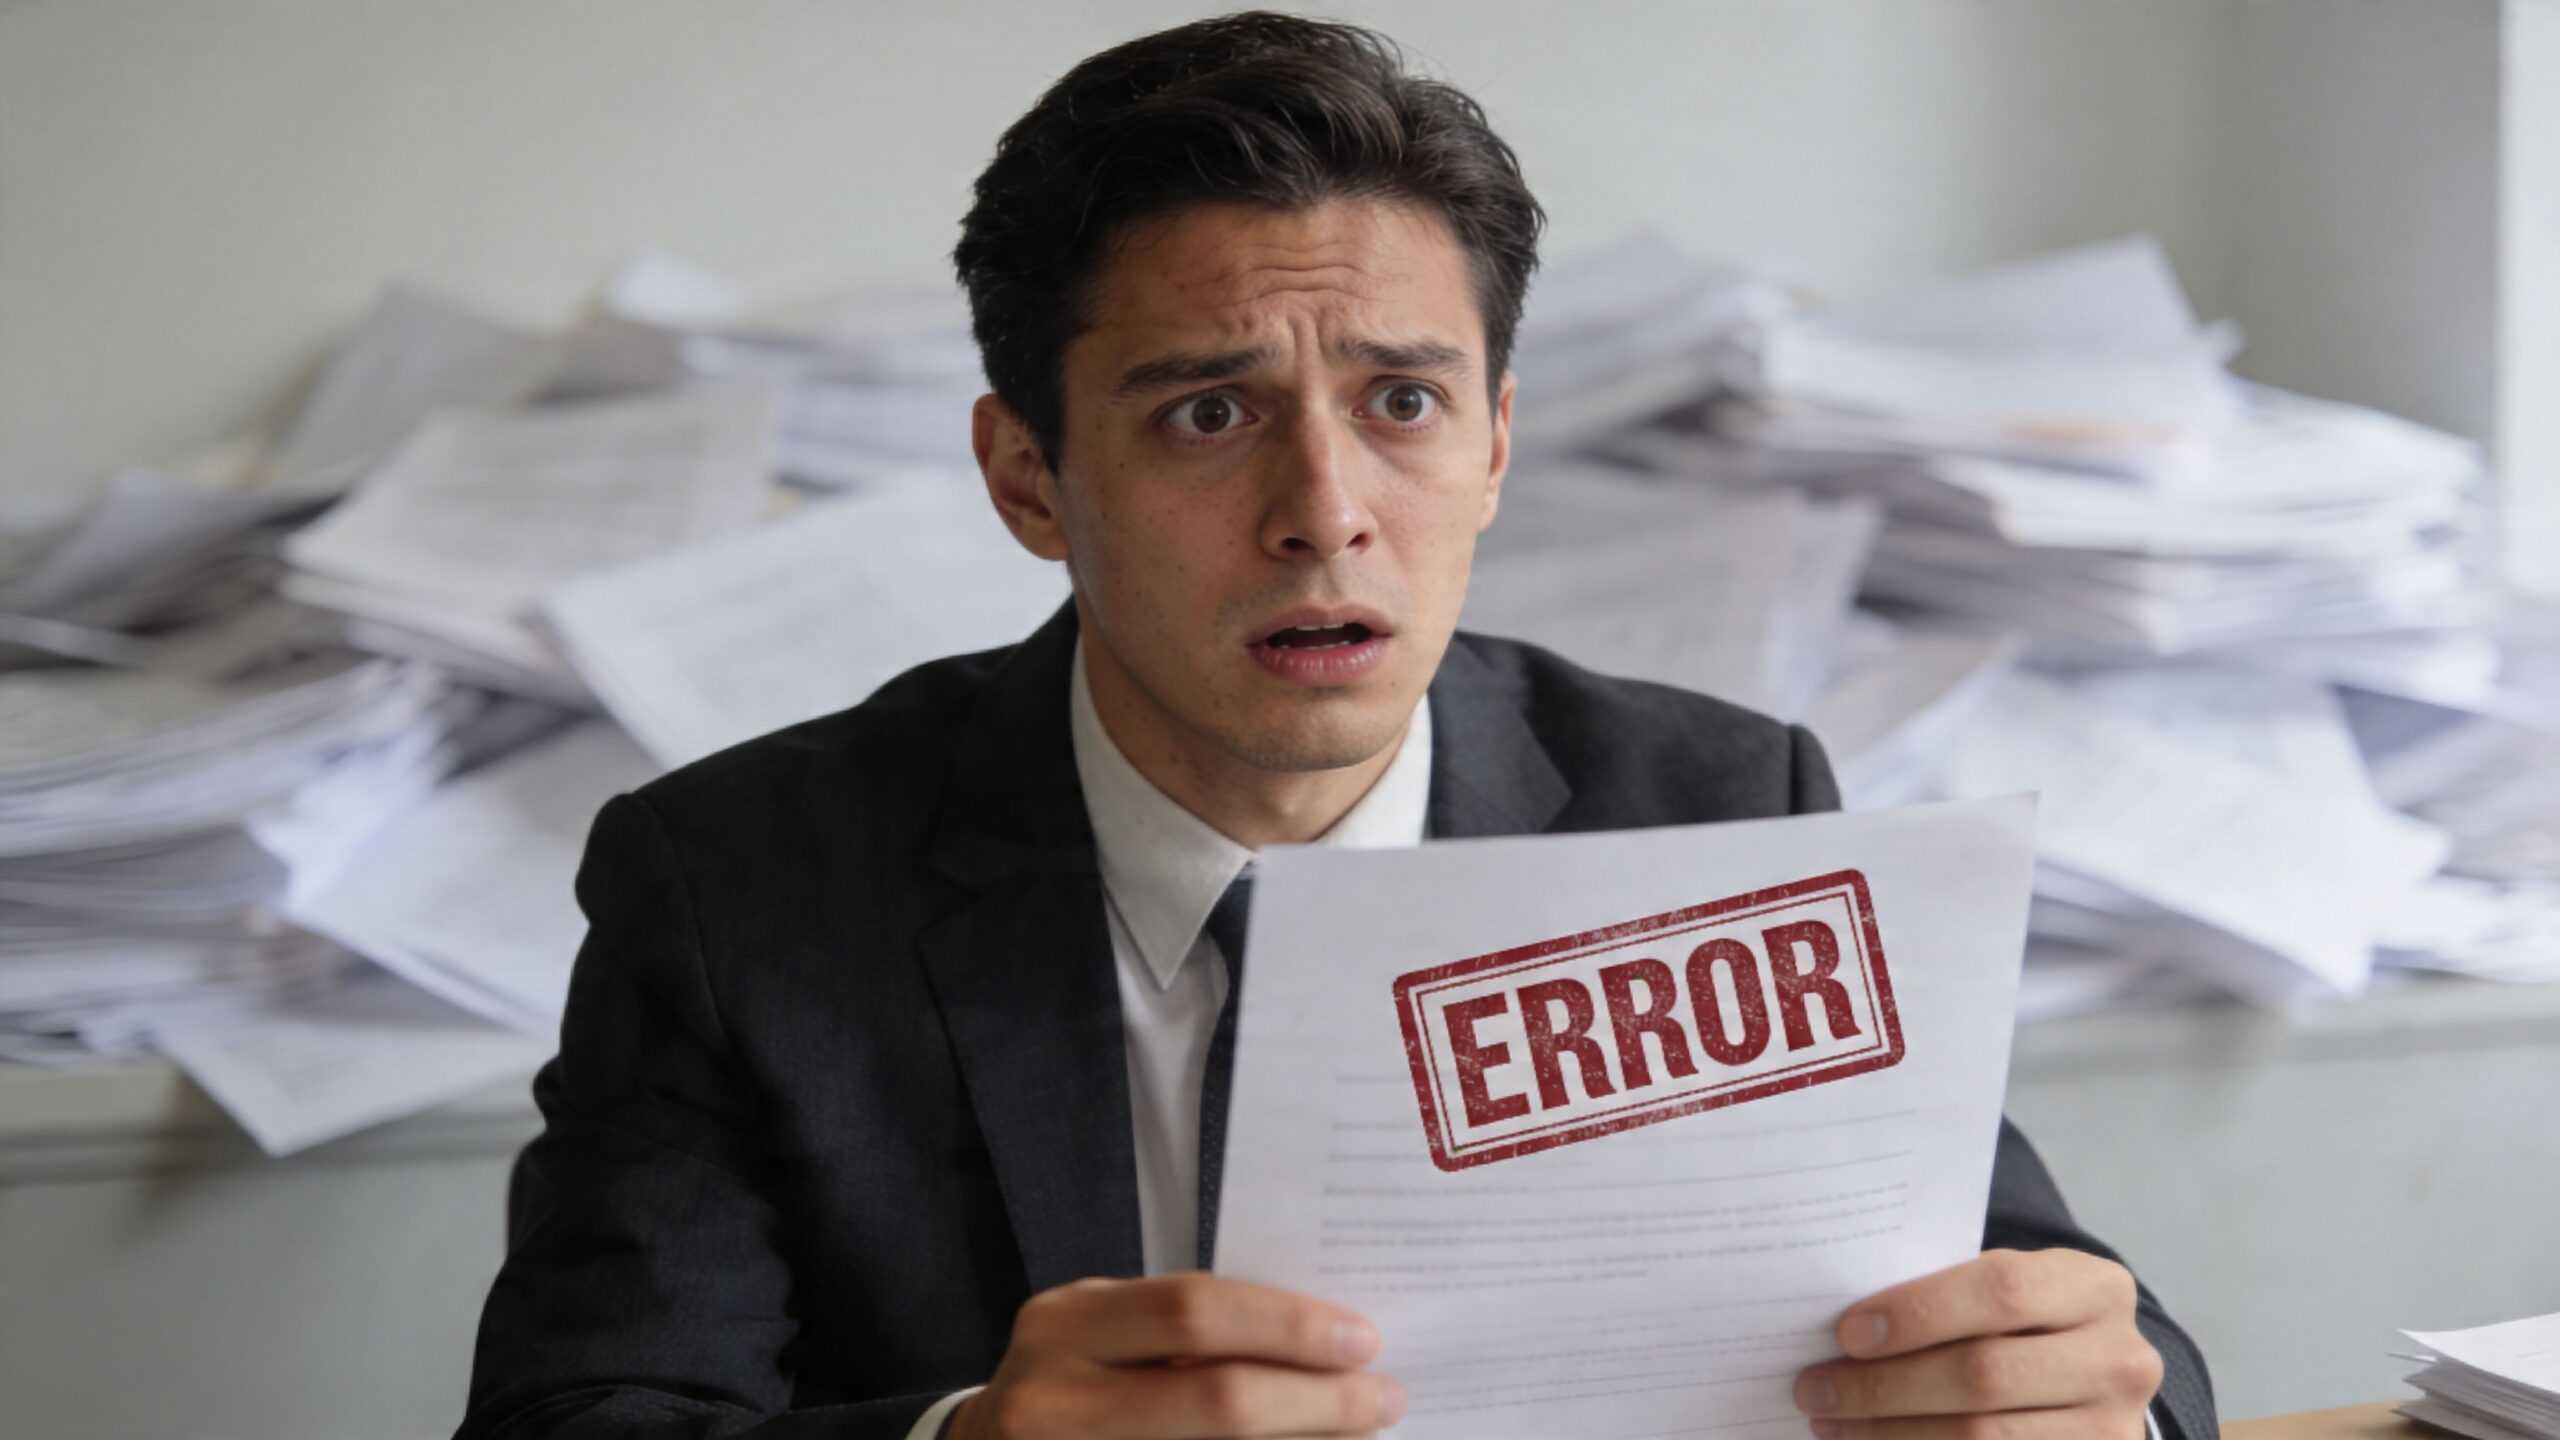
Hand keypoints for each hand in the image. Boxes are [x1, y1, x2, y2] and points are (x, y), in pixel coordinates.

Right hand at [946, 1271, 1404, 1438]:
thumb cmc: (1071, 1381)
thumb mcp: (1102, 1332)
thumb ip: (1182, 1330)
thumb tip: (1320, 1342)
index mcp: (1064, 1326)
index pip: (1194, 1312)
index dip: (1288, 1327)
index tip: (1361, 1338)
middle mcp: (1053, 1400)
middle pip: (1216, 1401)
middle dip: (1317, 1401)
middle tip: (1383, 1397)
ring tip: (1360, 1432)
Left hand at [1791, 1248, 2163, 1439]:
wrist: (2090, 1383)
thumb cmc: (2021, 1326)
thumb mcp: (2006, 1295)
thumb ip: (1946, 1298)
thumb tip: (1840, 1327)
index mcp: (2095, 1288)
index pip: (2002, 1291)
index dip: (1919, 1312)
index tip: (1847, 1332)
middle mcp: (2120, 1360)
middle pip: (1985, 1375)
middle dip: (1885, 1385)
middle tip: (1815, 1389)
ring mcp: (2112, 1430)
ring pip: (1982, 1437)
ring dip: (1891, 1433)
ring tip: (1830, 1422)